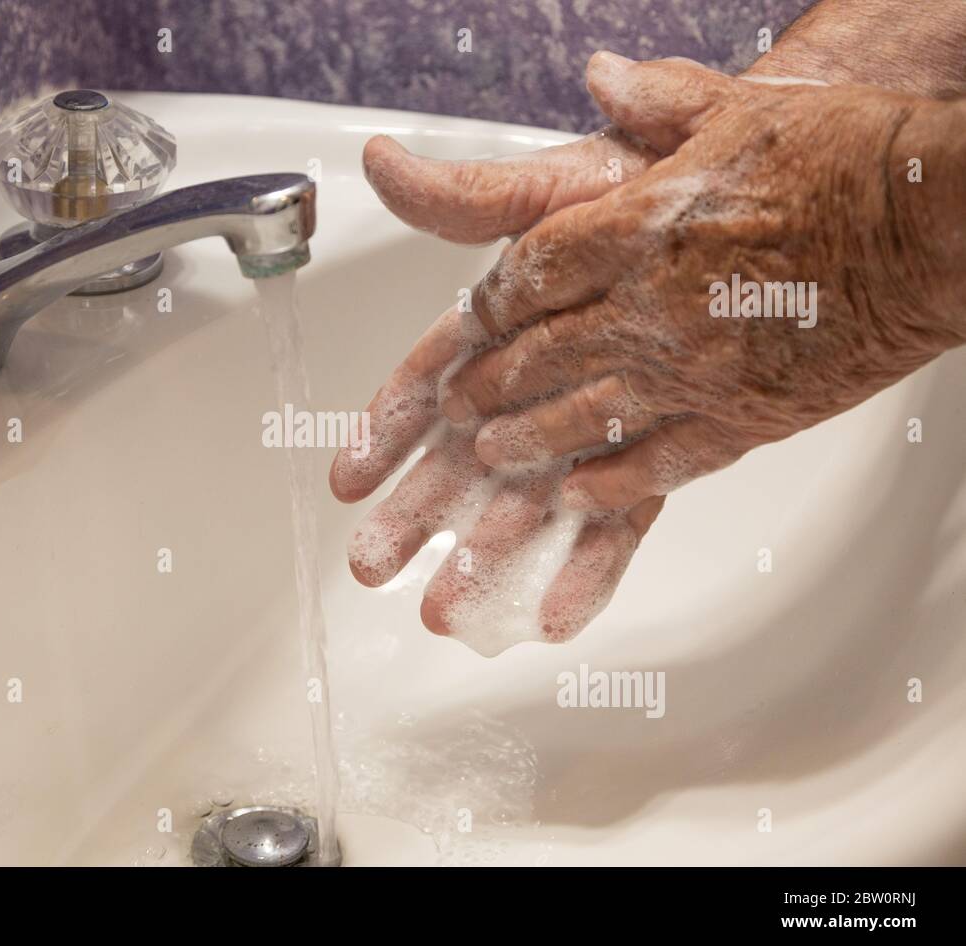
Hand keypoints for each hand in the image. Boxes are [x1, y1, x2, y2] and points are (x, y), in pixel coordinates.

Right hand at [330, 130, 665, 648]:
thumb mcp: (555, 187)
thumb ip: (472, 196)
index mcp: (504, 323)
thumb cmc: (650, 188)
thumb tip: (381, 165)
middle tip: (371, 567)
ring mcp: (593, 421)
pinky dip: (587, 567)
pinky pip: (619, 517)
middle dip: (415, 512)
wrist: (762, 205)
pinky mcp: (654, 453)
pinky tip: (555, 617)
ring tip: (447, 614)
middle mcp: (540, 380)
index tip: (346, 480)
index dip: (385, 432)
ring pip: (528, 498)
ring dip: (485, 557)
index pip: (431, 383)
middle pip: (464, 456)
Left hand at [441, 53, 961, 513]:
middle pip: (541, 354)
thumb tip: (601, 77)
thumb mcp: (738, 108)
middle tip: (458, 405)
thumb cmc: (847, 158)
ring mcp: (693, 370)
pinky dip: (611, 483)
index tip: (469, 322)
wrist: (939, 225)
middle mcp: (649, 307)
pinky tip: (578, 493)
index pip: (531, 274)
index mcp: (637, 229)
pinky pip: (659, 463)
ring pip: (583, 417)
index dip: (489, 303)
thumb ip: (657, 101)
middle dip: (490, 382)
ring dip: (528, 440)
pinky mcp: (743, 417)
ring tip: (492, 457)